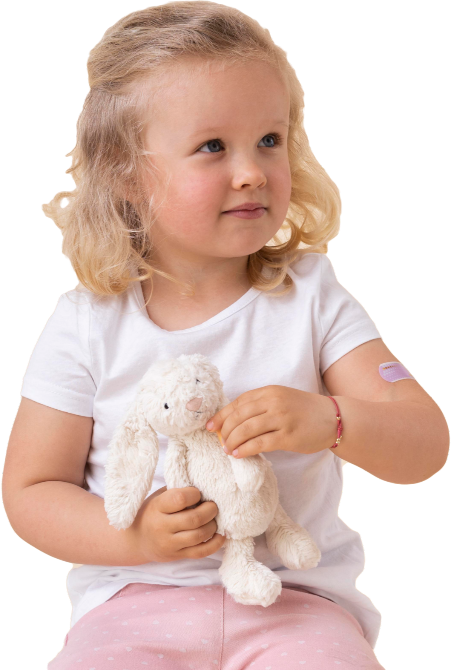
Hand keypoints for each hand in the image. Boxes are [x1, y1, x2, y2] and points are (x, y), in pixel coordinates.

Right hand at [130, 486, 225, 562]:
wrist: (136, 540)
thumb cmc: (152, 513)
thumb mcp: (158, 497)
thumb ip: (176, 492)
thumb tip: (203, 486)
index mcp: (157, 507)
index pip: (180, 499)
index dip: (195, 494)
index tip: (197, 493)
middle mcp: (161, 527)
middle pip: (193, 519)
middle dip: (210, 510)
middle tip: (213, 506)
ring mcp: (169, 544)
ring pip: (198, 536)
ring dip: (213, 526)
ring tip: (214, 520)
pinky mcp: (176, 556)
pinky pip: (200, 552)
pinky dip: (215, 544)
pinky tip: (220, 536)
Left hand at [206, 385, 336, 458]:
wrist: (332, 418)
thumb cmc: (303, 410)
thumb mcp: (281, 399)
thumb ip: (260, 405)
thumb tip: (232, 421)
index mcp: (269, 391)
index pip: (237, 403)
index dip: (221, 415)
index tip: (210, 426)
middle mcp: (274, 402)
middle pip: (239, 416)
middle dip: (225, 431)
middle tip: (220, 442)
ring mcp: (281, 418)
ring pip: (246, 430)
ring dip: (232, 442)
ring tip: (228, 450)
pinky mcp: (288, 436)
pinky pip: (260, 443)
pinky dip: (245, 450)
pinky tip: (238, 455)